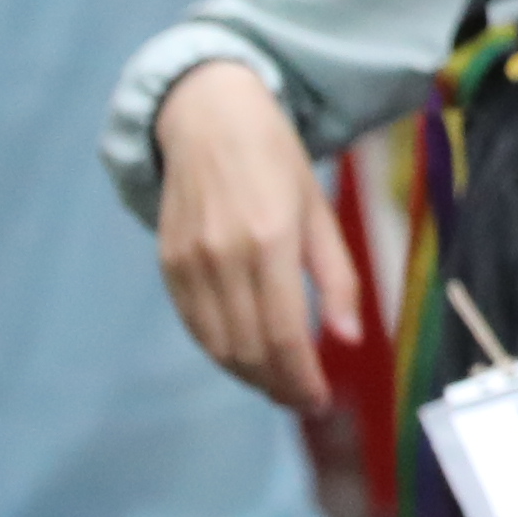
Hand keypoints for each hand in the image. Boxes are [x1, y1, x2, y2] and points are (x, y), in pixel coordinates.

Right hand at [150, 58, 363, 415]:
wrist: (208, 116)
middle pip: (248, 348)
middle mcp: (223, 255)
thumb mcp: (320, 211)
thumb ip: (338, 278)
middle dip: (278, 385)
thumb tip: (349, 339)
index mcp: (269, 240)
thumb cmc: (275, 160)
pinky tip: (246, 356)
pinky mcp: (168, 263)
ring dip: (249, 376)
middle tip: (304, 400)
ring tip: (279, 384)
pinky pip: (194, 325)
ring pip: (217, 345)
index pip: (282, 334)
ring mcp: (188, 261)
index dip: (301, 378)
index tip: (320, 400)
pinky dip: (221, 351)